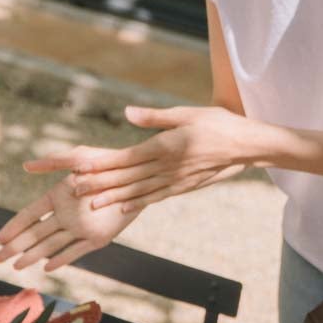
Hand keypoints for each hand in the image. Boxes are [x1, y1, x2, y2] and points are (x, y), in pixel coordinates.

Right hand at [0, 172, 134, 271]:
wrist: (137, 177)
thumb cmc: (108, 163)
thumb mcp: (79, 157)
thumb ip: (53, 162)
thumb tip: (25, 166)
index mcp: (58, 196)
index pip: (30, 214)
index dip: (14, 226)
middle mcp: (67, 214)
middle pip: (36, 234)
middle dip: (16, 247)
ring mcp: (81, 227)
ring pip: (51, 245)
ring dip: (33, 255)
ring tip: (16, 266)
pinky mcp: (97, 238)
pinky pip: (76, 251)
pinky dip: (61, 259)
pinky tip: (46, 267)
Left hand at [63, 103, 254, 212]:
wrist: (247, 146)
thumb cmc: (218, 124)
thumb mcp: (187, 113)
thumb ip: (155, 117)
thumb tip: (128, 113)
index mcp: (165, 146)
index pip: (126, 158)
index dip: (102, 165)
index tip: (80, 169)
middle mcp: (167, 167)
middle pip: (127, 177)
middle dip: (99, 184)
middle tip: (75, 190)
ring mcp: (176, 180)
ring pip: (138, 191)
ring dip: (113, 198)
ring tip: (91, 205)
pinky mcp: (184, 187)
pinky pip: (156, 197)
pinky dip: (138, 203)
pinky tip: (124, 208)